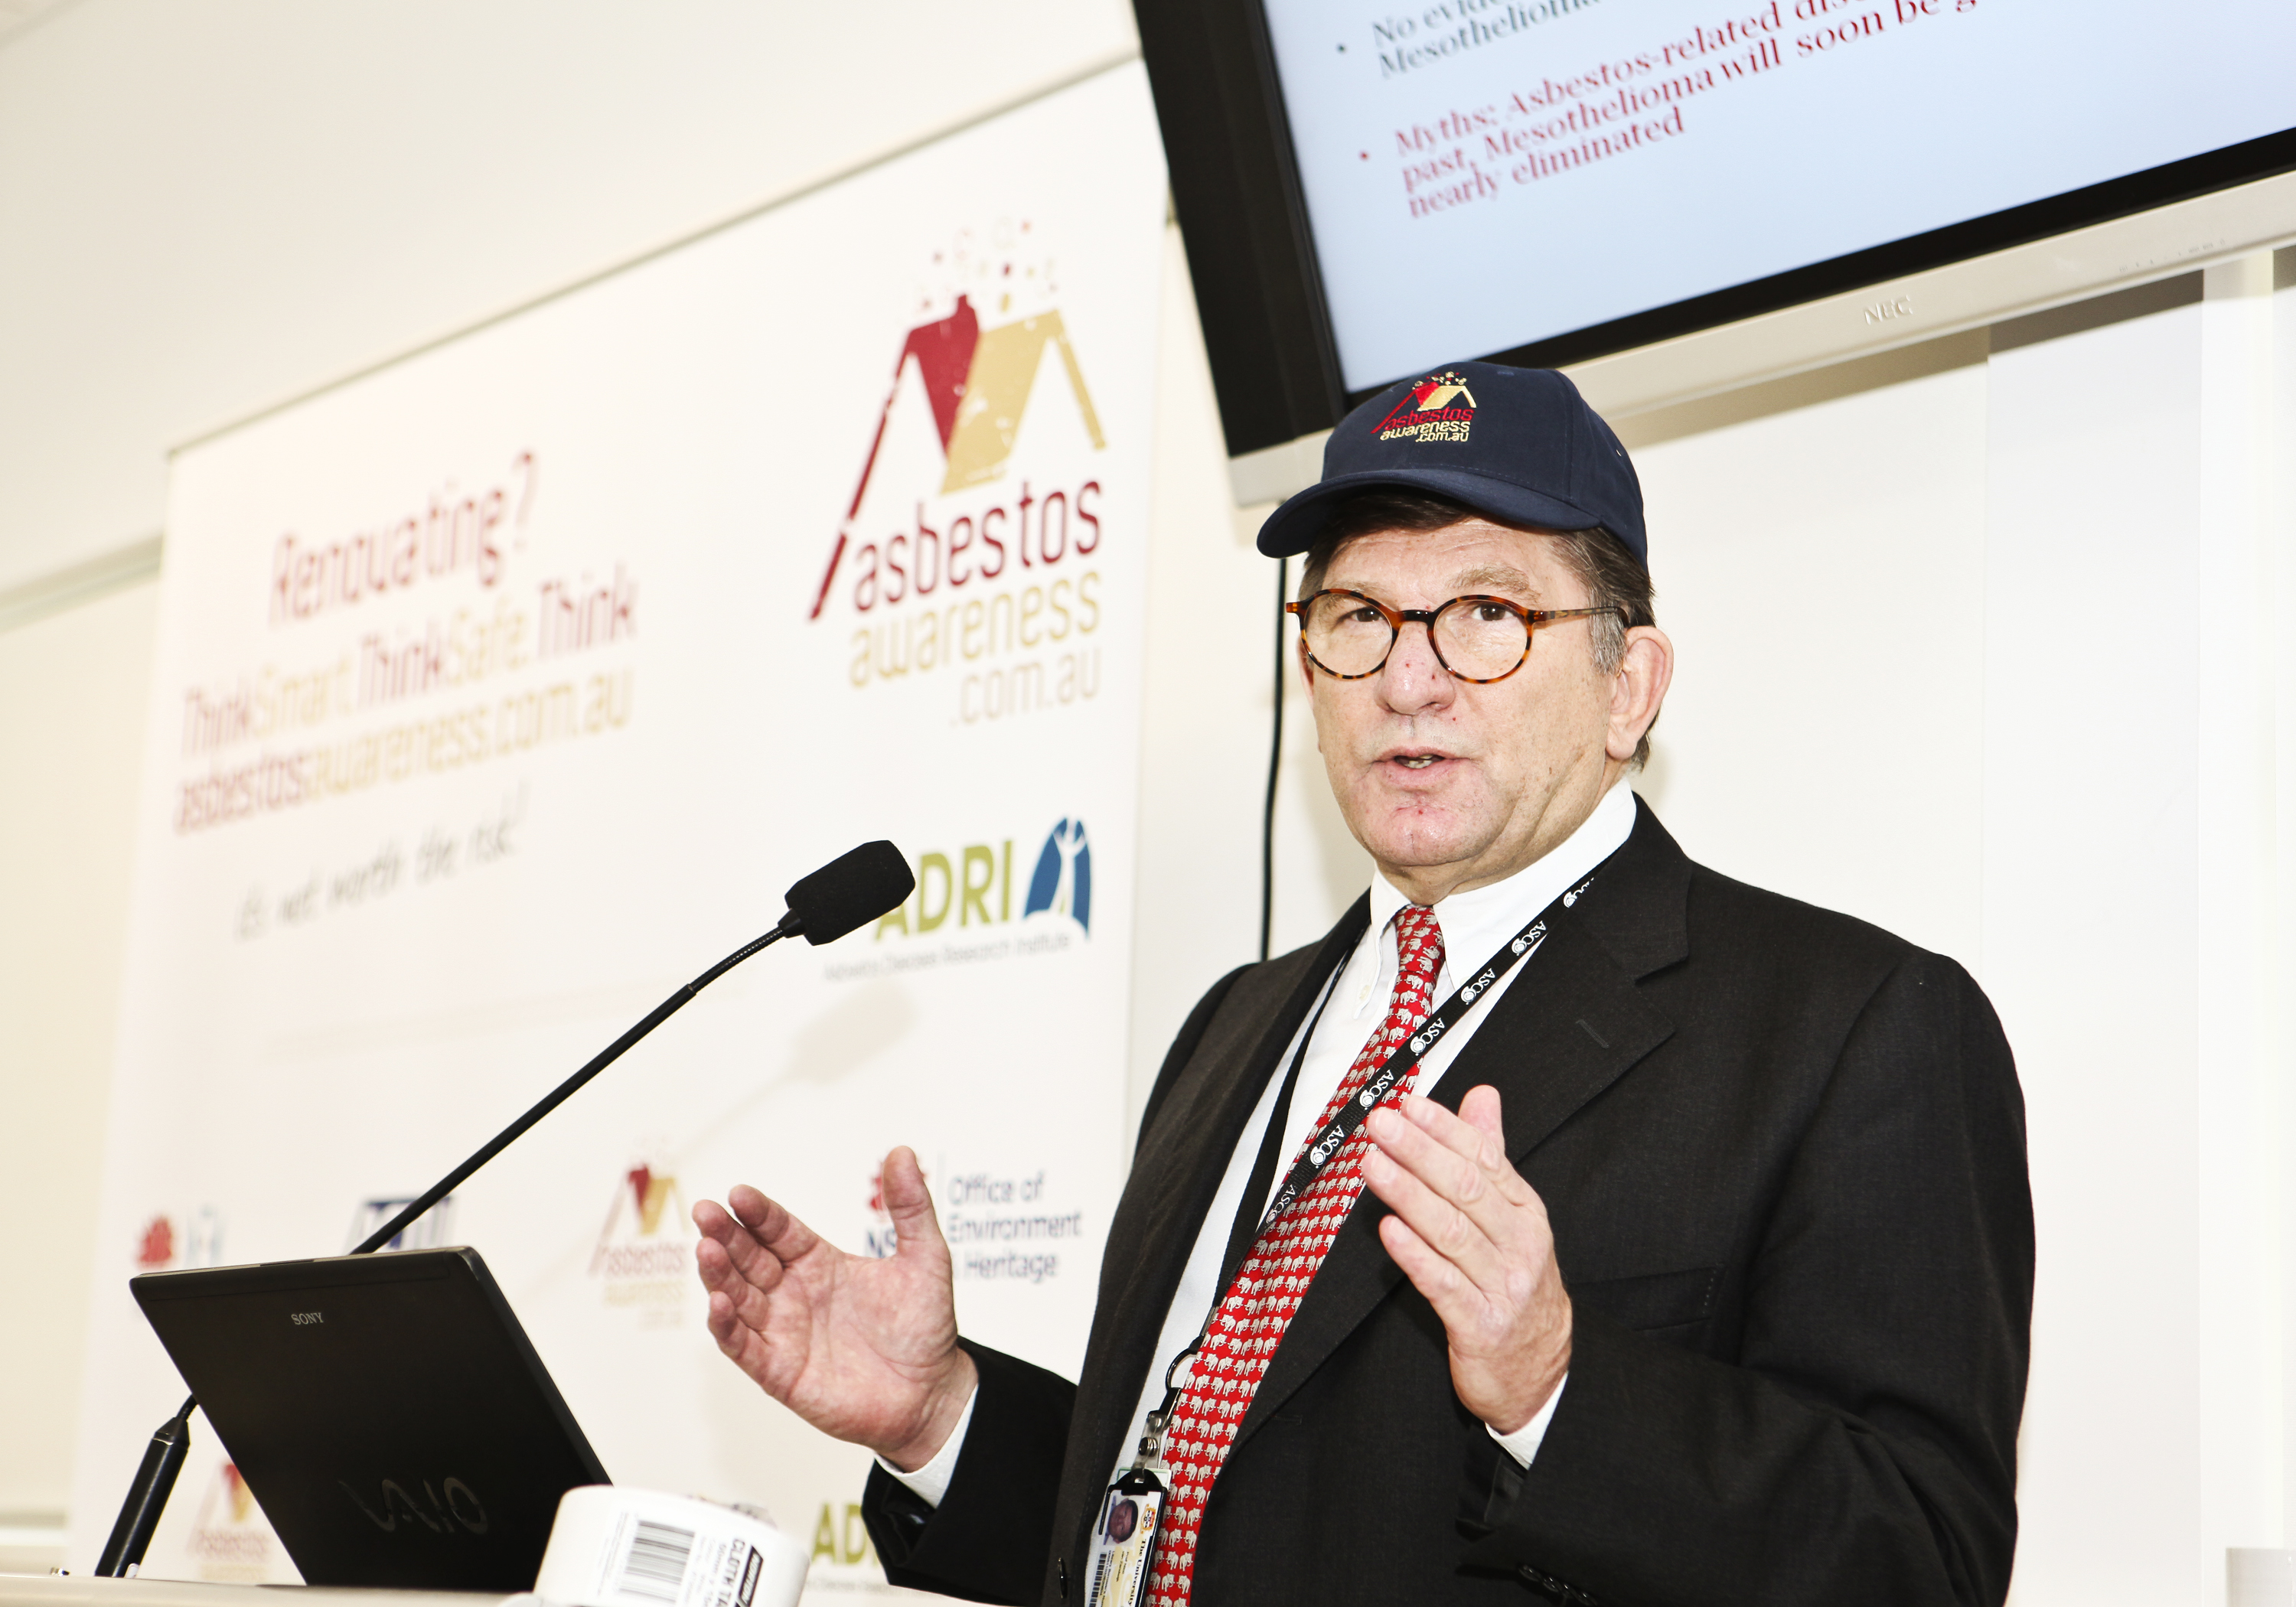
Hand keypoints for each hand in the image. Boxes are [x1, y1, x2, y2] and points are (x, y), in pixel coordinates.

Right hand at [694, 1146, 976, 1470]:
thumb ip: (911, 1207)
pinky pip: (745, 1347)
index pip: (778, 1230)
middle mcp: (793, 1294)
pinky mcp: (781, 1372)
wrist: (932, 1393)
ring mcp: (783, 1332)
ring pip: (738, 1298)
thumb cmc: (925, 1328)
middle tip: (707, 1212)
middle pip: (748, 1258)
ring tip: (707, 1250)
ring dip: (718, 1275)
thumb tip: (902, 1151)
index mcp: (819, 1263)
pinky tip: (717, 1304)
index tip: (740, 1194)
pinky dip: (727, 1327)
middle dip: (726, 1234)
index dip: (758, 1213)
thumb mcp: (925, 1258)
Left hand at [1360, 1087, 1569, 1433]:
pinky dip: (1415, 1255)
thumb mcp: (1513, 1218)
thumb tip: (1481, 1096)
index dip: (1445, 1129)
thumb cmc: (1516, 1285)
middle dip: (1420, 1152)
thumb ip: (1492, 1156)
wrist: (1541, 1370)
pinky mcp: (1481, 1325)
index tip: (1410, 1104)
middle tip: (1382, 1125)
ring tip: (1373, 1166)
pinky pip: (1444, 1284)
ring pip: (1452, 1231)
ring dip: (1408, 1194)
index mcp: (1525, 1213)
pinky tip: (1389, 1230)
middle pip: (1467, 1189)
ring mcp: (1502, 1286)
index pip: (1486, 1160)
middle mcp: (1518, 1244)